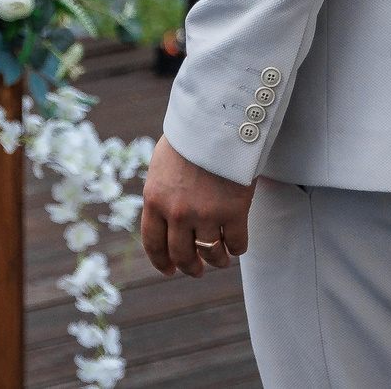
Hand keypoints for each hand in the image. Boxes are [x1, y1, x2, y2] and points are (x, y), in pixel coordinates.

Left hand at [139, 135, 252, 277]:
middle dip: (191, 267)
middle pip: (182, 255)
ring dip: (217, 261)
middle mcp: (176, 213)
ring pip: (211, 254)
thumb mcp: (162, 165)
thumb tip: (165, 214)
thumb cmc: (190, 137)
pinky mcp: (233, 213)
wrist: (217, 120)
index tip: (169, 270)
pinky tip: (237, 244)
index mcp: (154, 199)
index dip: (161, 261)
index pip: (153, 242)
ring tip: (222, 260)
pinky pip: (236, 244)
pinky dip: (237, 248)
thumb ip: (162, 192)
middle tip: (198, 270)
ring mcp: (205, 215)